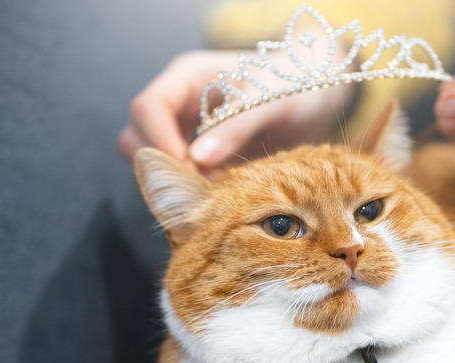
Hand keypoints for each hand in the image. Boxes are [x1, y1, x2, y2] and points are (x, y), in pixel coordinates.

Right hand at [120, 42, 352, 171]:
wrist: (316, 97)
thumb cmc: (296, 86)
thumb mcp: (271, 101)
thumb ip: (237, 125)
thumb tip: (198, 158)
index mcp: (188, 77)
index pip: (148, 108)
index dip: (160, 142)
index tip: (190, 170)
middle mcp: (180, 103)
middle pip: (138, 137)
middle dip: (163, 165)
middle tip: (205, 185)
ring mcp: (186, 129)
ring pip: (152, 160)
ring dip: (177, 180)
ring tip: (219, 190)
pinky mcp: (200, 153)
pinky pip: (180, 174)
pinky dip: (194, 187)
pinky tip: (224, 193)